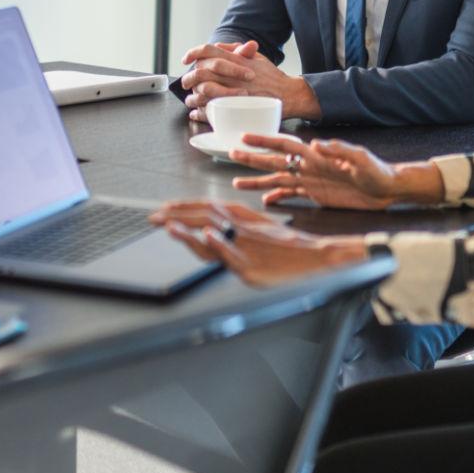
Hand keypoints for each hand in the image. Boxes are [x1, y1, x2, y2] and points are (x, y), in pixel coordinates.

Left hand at [147, 199, 370, 286]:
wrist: (319, 258)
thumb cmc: (292, 247)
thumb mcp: (263, 230)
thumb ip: (237, 229)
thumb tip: (210, 230)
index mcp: (245, 217)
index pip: (208, 208)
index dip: (184, 207)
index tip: (165, 208)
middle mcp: (243, 228)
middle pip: (205, 216)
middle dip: (177, 216)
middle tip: (154, 217)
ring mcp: (247, 246)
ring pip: (215, 231)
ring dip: (189, 227)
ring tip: (168, 224)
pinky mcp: (253, 265)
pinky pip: (233, 252)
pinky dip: (218, 242)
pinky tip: (205, 235)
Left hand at [179, 40, 316, 121]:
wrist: (289, 95)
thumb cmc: (272, 77)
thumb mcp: (257, 57)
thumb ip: (237, 50)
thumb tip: (219, 46)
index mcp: (236, 60)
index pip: (208, 51)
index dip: (193, 53)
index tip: (185, 59)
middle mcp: (232, 75)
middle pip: (200, 72)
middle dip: (188, 77)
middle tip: (186, 82)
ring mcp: (233, 92)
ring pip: (202, 93)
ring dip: (192, 97)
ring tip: (190, 100)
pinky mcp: (235, 109)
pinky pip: (210, 112)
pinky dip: (199, 113)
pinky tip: (196, 113)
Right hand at [227, 134, 400, 209]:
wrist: (389, 189)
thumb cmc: (378, 171)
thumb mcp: (362, 159)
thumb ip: (341, 151)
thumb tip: (318, 144)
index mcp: (317, 156)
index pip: (287, 146)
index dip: (266, 141)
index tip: (246, 137)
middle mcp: (309, 166)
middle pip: (275, 161)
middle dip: (253, 158)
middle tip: (232, 153)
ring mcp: (311, 181)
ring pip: (278, 179)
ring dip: (258, 180)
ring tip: (237, 183)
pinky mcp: (316, 194)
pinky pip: (291, 194)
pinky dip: (277, 196)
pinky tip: (266, 201)